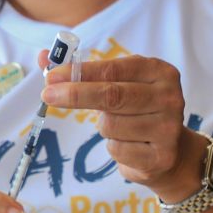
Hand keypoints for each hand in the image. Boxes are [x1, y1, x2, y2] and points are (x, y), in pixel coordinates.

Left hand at [41, 55, 203, 201]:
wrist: (170, 152)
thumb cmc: (137, 111)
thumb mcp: (117, 85)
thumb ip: (81, 72)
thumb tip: (42, 57)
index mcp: (159, 71)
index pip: (113, 69)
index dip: (79, 73)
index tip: (51, 76)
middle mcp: (169, 97)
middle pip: (112, 95)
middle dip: (75, 94)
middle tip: (48, 95)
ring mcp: (168, 128)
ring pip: (110, 125)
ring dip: (103, 126)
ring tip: (119, 127)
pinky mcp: (161, 156)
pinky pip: (117, 149)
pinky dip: (113, 146)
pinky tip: (129, 144)